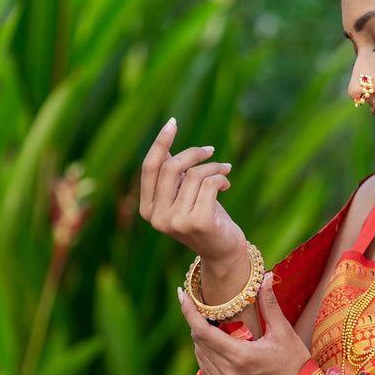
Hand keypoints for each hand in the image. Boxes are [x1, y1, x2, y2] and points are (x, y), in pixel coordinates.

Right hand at [140, 118, 245, 266]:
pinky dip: (221, 178)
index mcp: (148, 209)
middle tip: (211, 151)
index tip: (172, 122)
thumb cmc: (204, 217)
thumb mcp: (184, 195)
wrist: (223, 251)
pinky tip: (227, 184)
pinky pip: (210, 184)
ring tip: (224, 172)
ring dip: (214, 167)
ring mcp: (176, 222)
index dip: (160, 143)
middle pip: (170, 167)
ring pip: (194, 174)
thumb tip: (165, 146)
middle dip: (194, 153)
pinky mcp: (198, 222)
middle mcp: (157, 218)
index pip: (149, 168)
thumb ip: (172, 176)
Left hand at [179, 273, 311, 374]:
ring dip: (201, 342)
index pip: (202, 331)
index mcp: (241, 357)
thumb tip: (266, 277)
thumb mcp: (284, 332)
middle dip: (196, 323)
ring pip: (201, 359)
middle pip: (199, 343)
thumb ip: (269, 305)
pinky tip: (218, 350)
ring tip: (211, 328)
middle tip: (200, 308)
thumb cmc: (296, 364)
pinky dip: (208, 359)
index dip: (188, 311)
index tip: (181, 295)